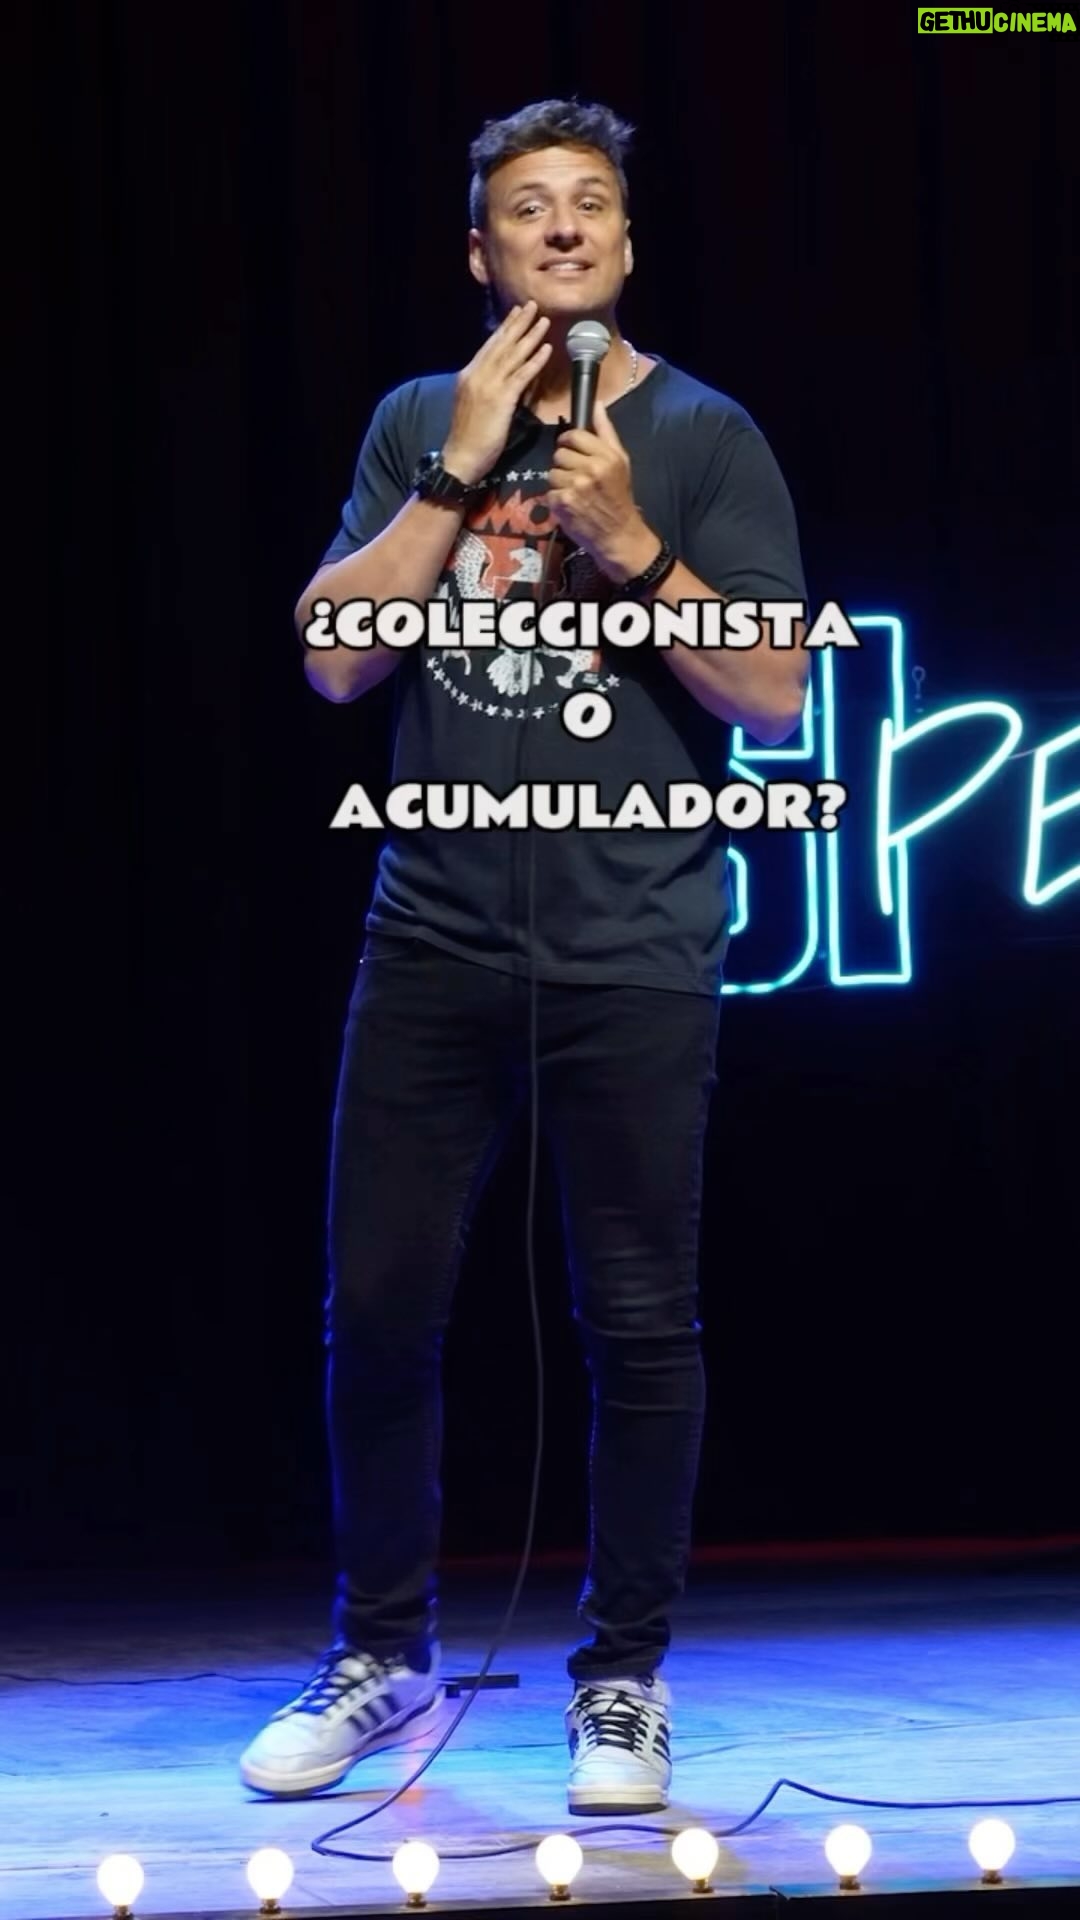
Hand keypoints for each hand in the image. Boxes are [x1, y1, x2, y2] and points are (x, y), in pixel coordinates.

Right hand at [441, 301, 552, 486]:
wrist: (461, 457)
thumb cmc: (468, 437)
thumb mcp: (473, 405)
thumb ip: (485, 387)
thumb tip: (501, 376)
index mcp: (469, 375)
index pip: (489, 346)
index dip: (504, 329)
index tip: (516, 313)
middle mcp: (477, 375)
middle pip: (501, 344)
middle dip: (518, 324)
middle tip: (532, 305)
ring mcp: (488, 386)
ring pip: (513, 355)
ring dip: (530, 336)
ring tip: (544, 321)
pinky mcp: (500, 400)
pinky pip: (521, 376)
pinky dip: (534, 361)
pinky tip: (546, 349)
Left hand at [544, 400, 649, 575]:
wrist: (619, 535)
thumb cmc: (619, 497)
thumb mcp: (621, 462)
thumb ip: (606, 432)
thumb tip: (596, 404)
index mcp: (606, 456)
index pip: (574, 435)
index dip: (569, 442)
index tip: (573, 452)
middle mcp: (590, 469)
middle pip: (559, 453)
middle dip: (565, 465)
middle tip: (576, 477)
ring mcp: (575, 486)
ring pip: (552, 473)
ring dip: (559, 483)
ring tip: (574, 493)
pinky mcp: (563, 503)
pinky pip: (549, 492)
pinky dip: (556, 500)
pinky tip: (570, 506)